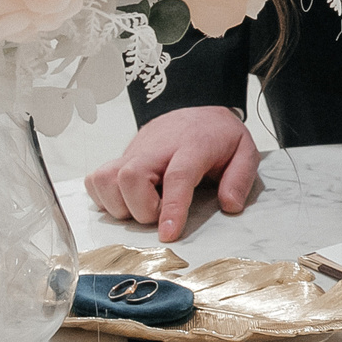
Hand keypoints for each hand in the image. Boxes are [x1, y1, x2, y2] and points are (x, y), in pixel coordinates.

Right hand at [84, 105, 260, 242]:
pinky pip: (97, 179)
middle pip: (131, 176)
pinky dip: (105, 197)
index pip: (178, 176)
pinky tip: (128, 200)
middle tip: (159, 214)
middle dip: (140, 208)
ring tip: (143, 207)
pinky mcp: (121, 157)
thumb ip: (240, 178)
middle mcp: (158, 147)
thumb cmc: (218, 135)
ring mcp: (135, 151)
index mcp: (193, 145)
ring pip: (107, 179)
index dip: (172, 207)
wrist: (197, 107)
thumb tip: (230, 206)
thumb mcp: (245, 150)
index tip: (168, 234)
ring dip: (120, 205)